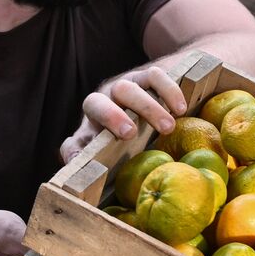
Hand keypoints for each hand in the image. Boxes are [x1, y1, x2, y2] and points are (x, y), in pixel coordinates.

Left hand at [60, 65, 187, 162]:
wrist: (155, 96)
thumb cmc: (133, 134)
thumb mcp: (117, 150)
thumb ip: (104, 161)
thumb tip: (82, 179)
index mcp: (92, 132)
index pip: (74, 141)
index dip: (75, 151)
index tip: (87, 166)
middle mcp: (103, 105)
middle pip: (95, 103)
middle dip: (111, 117)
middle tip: (131, 134)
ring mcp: (123, 87)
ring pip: (126, 88)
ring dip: (146, 107)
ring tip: (168, 127)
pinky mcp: (145, 76)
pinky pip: (153, 76)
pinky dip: (167, 90)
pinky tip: (180, 109)